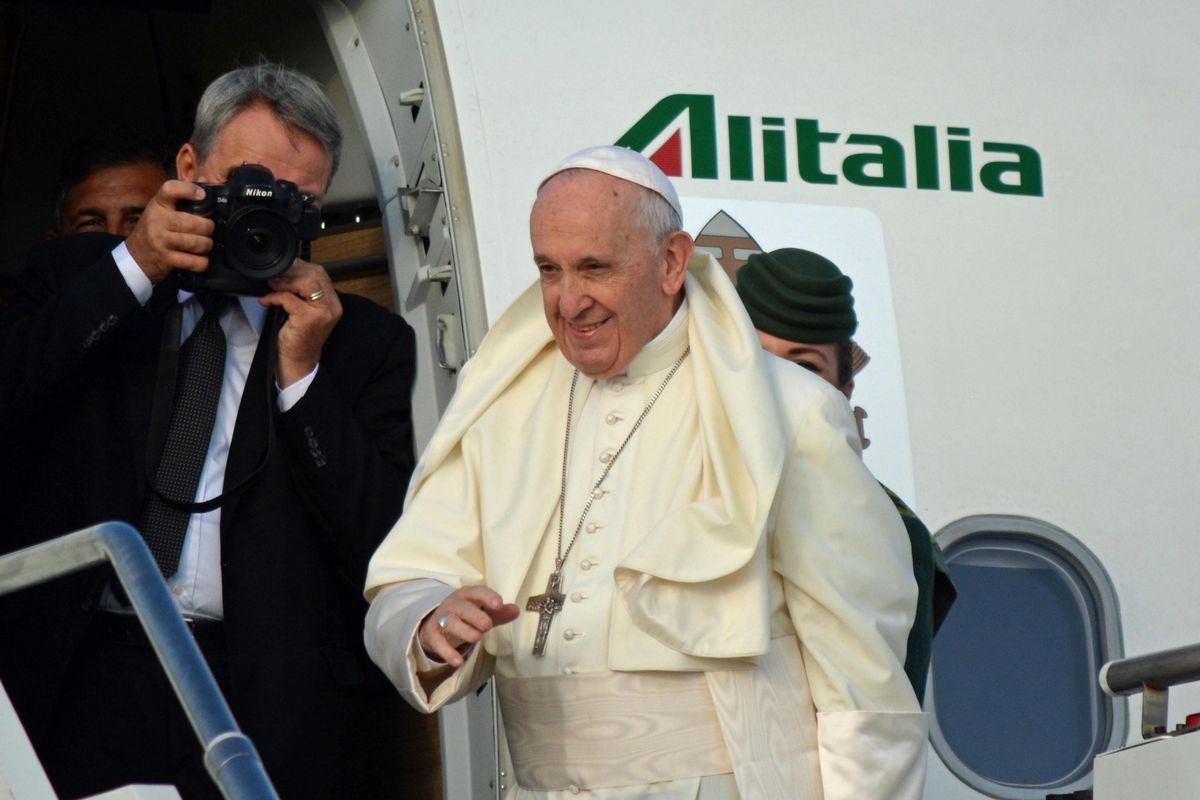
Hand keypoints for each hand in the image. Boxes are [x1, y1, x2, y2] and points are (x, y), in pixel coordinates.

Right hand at [124, 180, 214, 283]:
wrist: (134, 256)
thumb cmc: (154, 229)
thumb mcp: (162, 210)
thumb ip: (182, 196)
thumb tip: (204, 179)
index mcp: (158, 205)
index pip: (170, 189)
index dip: (189, 189)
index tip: (202, 195)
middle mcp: (158, 221)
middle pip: (193, 223)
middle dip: (208, 228)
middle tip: (208, 230)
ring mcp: (161, 241)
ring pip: (196, 243)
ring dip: (207, 245)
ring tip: (205, 244)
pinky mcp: (165, 259)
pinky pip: (193, 261)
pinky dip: (202, 262)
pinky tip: (200, 259)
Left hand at [260, 260, 342, 387]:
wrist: (298, 360)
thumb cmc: (299, 335)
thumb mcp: (304, 309)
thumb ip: (302, 292)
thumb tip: (285, 271)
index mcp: (333, 301)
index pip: (320, 273)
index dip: (300, 266)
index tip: (282, 268)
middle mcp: (332, 305)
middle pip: (314, 274)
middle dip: (291, 271)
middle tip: (273, 276)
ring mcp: (323, 311)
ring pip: (305, 282)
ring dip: (284, 281)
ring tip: (271, 285)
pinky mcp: (309, 318)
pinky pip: (289, 298)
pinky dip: (274, 297)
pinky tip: (266, 301)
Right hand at [419, 586, 519, 666]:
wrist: (435, 624)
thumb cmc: (465, 616)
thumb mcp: (481, 612)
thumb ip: (498, 613)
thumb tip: (516, 610)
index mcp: (466, 595)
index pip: (477, 592)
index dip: (487, 597)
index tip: (499, 604)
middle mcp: (452, 604)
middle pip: (462, 608)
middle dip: (475, 615)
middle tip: (487, 625)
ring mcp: (441, 619)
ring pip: (450, 622)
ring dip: (463, 630)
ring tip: (476, 638)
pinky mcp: (433, 635)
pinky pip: (438, 642)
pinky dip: (447, 652)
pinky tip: (458, 662)